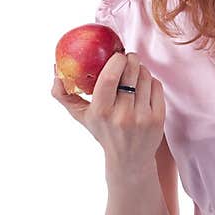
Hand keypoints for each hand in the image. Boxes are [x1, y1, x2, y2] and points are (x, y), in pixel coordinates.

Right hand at [51, 50, 165, 169]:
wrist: (129, 159)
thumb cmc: (103, 131)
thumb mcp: (81, 116)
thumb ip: (64, 95)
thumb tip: (56, 72)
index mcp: (101, 112)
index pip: (110, 78)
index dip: (116, 61)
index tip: (117, 55)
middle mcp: (122, 115)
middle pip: (131, 73)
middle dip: (131, 59)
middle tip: (128, 58)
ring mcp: (142, 117)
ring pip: (146, 77)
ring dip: (141, 69)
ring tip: (135, 72)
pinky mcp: (158, 119)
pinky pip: (157, 87)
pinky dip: (151, 81)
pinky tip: (145, 85)